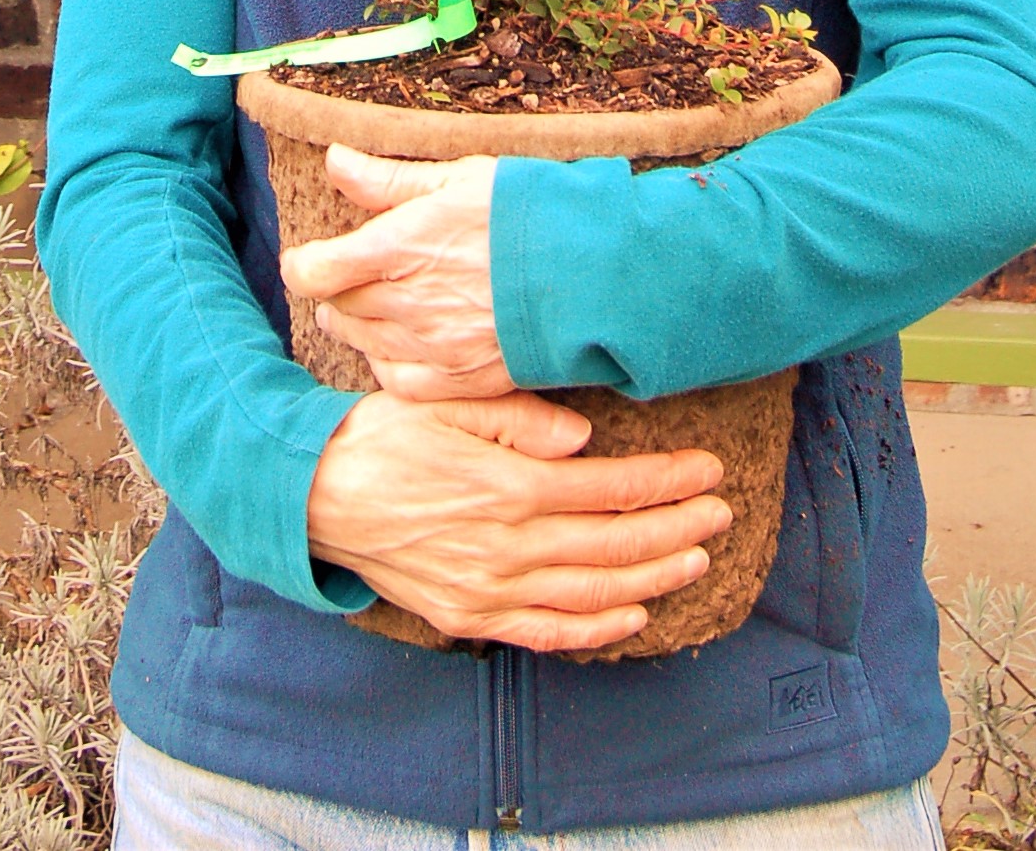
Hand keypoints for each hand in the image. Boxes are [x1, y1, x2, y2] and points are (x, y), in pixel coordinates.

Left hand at [281, 144, 511, 398]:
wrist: (595, 272)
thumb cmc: (529, 214)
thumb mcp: (459, 179)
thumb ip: (389, 180)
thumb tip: (335, 160)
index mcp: (400, 246)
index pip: (312, 272)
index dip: (304, 265)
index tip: (313, 258)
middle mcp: (408, 302)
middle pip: (337, 307)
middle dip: (338, 289)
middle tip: (356, 274)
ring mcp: (433, 346)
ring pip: (363, 343)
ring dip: (361, 323)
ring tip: (380, 303)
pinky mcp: (460, 379)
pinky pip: (397, 380)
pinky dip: (390, 361)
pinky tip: (403, 341)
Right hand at [306, 389, 730, 651]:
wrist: (314, 494)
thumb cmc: (382, 435)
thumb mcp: (446, 403)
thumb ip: (519, 419)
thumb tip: (583, 439)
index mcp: (507, 485)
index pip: (609, 488)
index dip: (667, 481)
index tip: (708, 470)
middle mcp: (505, 545)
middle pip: (614, 544)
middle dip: (677, 528)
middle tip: (721, 512)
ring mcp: (489, 588)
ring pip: (592, 592)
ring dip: (653, 576)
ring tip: (696, 557)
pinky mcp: (469, 615)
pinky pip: (547, 632)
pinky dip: (597, 628)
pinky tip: (634, 614)